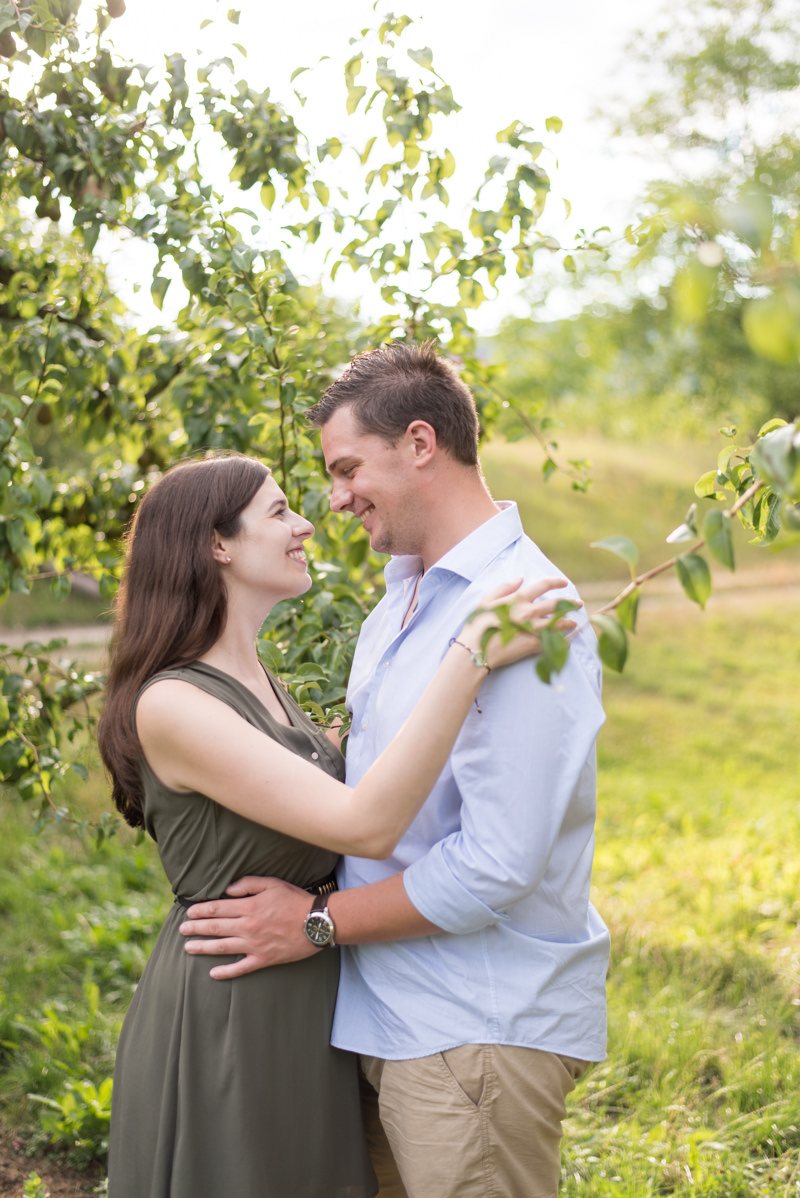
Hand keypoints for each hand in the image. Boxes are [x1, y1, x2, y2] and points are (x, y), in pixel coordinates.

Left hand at [179, 876, 316, 979]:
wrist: (317, 923)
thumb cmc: (295, 900)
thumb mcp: (272, 884)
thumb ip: (247, 884)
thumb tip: (227, 890)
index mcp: (249, 907)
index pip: (217, 908)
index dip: (201, 910)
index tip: (189, 912)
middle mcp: (248, 927)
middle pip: (215, 928)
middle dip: (196, 928)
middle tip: (182, 930)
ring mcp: (254, 945)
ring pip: (222, 948)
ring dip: (203, 948)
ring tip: (188, 948)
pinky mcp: (263, 959)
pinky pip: (240, 968)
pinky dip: (225, 972)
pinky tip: (213, 973)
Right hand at [461, 577, 580, 670]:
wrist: (476, 650)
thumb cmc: (478, 624)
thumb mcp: (487, 600)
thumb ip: (504, 587)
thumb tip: (520, 578)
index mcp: (519, 599)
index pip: (544, 585)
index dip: (556, 582)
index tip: (564, 582)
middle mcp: (529, 612)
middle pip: (557, 604)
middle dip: (570, 603)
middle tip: (578, 604)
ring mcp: (533, 629)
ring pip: (559, 623)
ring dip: (569, 622)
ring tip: (573, 622)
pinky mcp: (534, 645)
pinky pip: (554, 643)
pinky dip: (563, 642)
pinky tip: (566, 642)